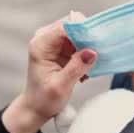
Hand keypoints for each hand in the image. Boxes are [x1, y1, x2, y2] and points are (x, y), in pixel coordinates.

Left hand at [2, 12, 97, 132]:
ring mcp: (54, 42)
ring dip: (88, 48)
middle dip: (87, 39)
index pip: (65, 26)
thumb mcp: (61, 86)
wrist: (36, 107)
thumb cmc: (44, 99)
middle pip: (73, 25)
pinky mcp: (62, 48)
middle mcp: (46, 38)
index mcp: (41, 44)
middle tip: (95, 57)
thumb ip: (76, 68)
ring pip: (79, 33)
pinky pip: (80, 42)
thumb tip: (92, 51)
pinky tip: (84, 70)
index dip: (83, 31)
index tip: (97, 44)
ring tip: (87, 68)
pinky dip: (86, 53)